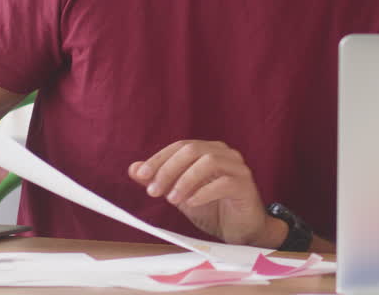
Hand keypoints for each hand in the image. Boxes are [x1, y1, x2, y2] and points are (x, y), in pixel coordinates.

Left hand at [129, 141, 281, 247]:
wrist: (241, 231)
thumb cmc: (213, 210)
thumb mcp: (180, 195)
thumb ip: (161, 181)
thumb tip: (133, 168)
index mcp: (209, 151)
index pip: (180, 146)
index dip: (159, 158)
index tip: (142, 175)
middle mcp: (225, 154)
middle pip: (192, 149)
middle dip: (168, 169)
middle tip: (153, 190)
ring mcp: (237, 168)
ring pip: (209, 161)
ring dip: (185, 180)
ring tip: (172, 200)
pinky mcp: (245, 185)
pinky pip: (224, 182)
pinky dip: (203, 192)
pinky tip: (192, 203)